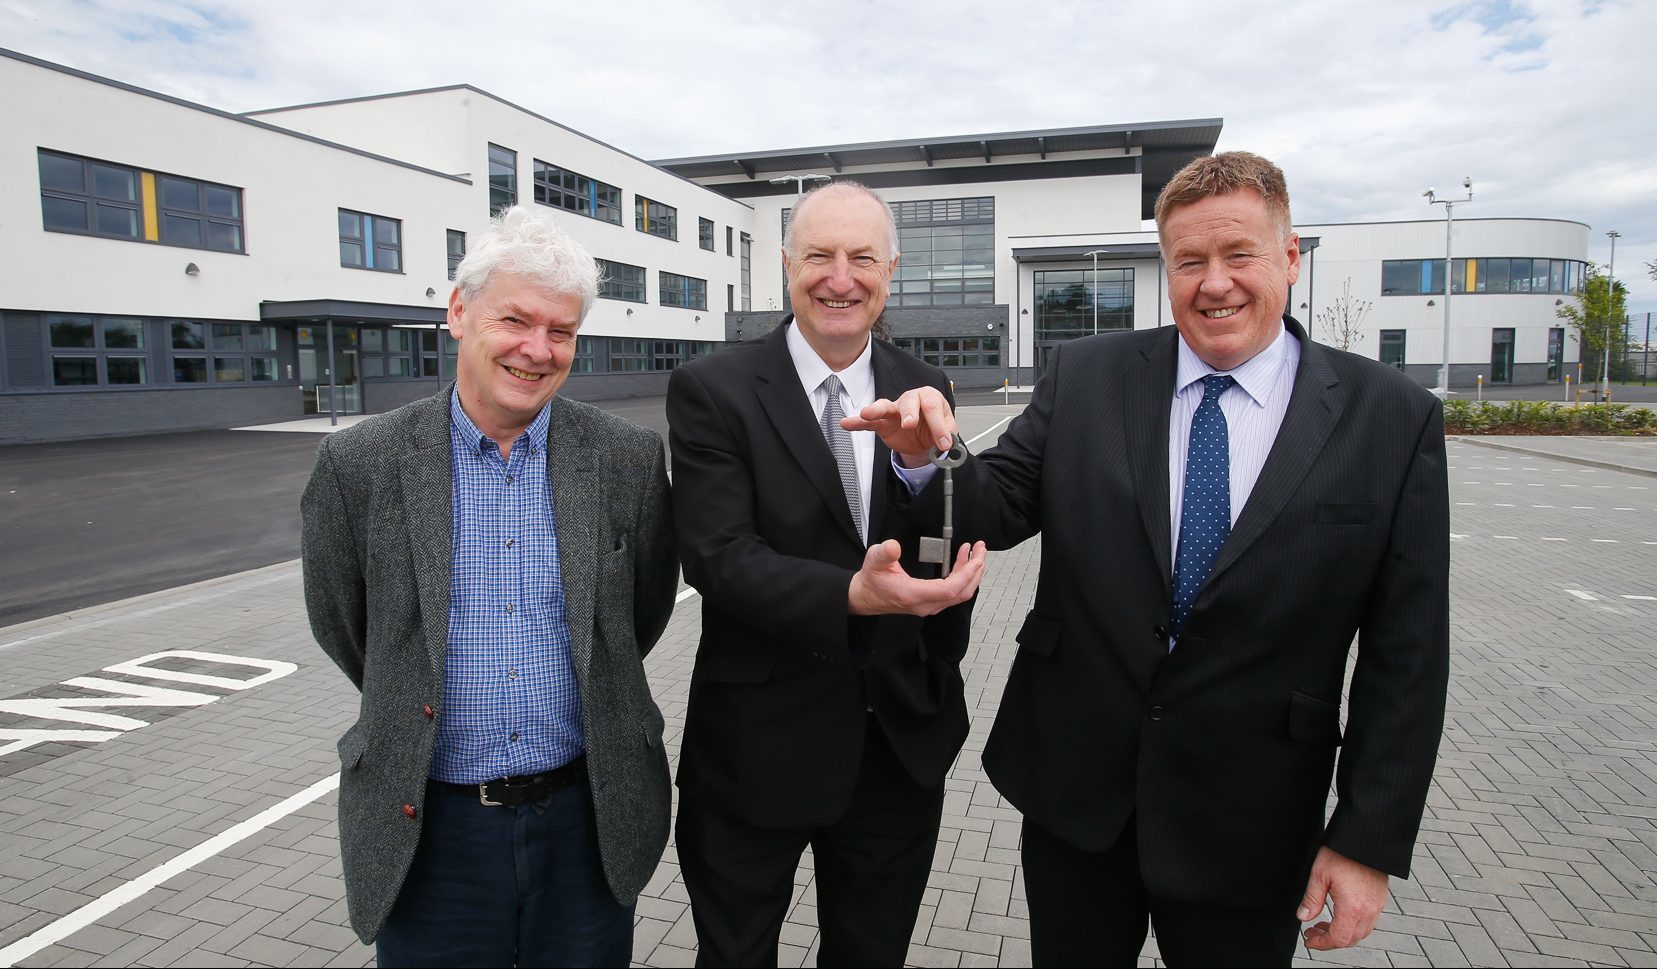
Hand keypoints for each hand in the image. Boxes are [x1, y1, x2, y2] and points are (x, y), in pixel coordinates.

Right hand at [841, 387, 956, 467]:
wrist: (925, 440)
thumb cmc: (934, 428)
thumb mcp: (947, 432)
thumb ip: (947, 435)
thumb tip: (947, 443)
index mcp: (930, 398)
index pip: (933, 406)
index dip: (938, 425)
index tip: (943, 443)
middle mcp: (911, 400)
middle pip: (909, 400)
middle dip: (909, 412)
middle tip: (909, 424)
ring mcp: (894, 410)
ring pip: (885, 405)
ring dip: (876, 409)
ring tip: (868, 414)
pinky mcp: (883, 423)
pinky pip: (869, 422)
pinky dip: (857, 422)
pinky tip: (846, 423)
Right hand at [848, 539, 986, 616]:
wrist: (866, 597)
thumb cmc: (872, 580)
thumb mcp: (874, 561)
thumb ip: (884, 553)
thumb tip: (893, 546)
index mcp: (913, 594)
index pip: (949, 590)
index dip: (965, 574)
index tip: (975, 559)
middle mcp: (925, 604)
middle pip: (961, 593)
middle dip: (975, 571)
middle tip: (981, 549)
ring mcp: (930, 605)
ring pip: (960, 594)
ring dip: (971, 574)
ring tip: (975, 552)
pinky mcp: (931, 602)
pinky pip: (954, 592)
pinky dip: (963, 577)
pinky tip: (962, 562)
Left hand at [1298, 846, 1389, 950]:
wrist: (1366, 838)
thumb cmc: (1343, 852)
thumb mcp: (1319, 874)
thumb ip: (1311, 899)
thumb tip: (1303, 917)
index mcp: (1353, 908)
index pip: (1338, 938)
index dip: (1322, 943)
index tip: (1309, 940)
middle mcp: (1369, 910)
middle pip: (1351, 939)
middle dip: (1330, 940)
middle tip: (1313, 932)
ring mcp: (1377, 905)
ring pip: (1361, 932)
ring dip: (1342, 933)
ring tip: (1324, 923)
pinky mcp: (1380, 898)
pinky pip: (1368, 921)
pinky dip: (1353, 925)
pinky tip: (1340, 914)